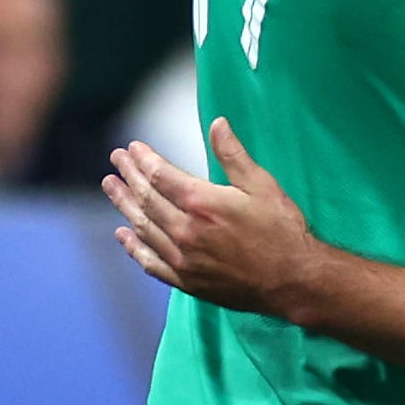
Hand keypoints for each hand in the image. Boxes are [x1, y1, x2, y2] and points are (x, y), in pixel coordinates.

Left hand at [104, 122, 328, 313]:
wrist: (293, 281)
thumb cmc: (281, 229)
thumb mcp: (262, 185)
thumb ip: (233, 155)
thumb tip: (218, 123)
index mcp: (201, 203)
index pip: (159, 175)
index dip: (143, 159)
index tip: (132, 148)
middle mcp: (184, 231)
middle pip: (146, 199)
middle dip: (129, 177)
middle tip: (115, 161)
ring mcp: (182, 259)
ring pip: (143, 228)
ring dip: (124, 206)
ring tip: (111, 188)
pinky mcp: (186, 281)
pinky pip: (151, 262)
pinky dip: (134, 247)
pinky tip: (123, 235)